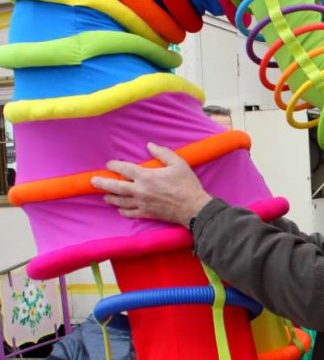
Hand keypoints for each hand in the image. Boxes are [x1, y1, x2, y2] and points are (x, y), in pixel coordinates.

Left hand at [90, 143, 211, 225]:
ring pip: (119, 201)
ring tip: (105, 195)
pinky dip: (122, 210)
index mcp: (146, 176)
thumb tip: (150, 145)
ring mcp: (141, 204)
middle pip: (115, 186)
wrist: (193, 208)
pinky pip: (128, 213)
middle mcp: (140, 191)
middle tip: (93, 182)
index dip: (114, 165)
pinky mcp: (146, 214)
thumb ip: (163, 153)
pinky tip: (120, 208)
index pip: (124, 169)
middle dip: (102, 183)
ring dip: (110, 197)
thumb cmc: (187, 185)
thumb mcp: (178, 164)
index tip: (110, 164)